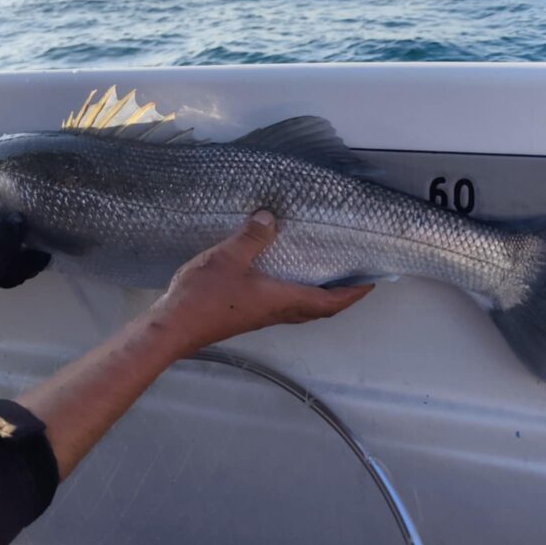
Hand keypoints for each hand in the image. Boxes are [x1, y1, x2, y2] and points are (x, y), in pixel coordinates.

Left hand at [0, 133, 49, 309]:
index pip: (5, 235)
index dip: (21, 225)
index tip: (33, 206)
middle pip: (15, 255)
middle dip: (32, 245)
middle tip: (49, 226)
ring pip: (11, 268)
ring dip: (23, 252)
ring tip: (35, 235)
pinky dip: (6, 258)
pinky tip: (17, 242)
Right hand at [148, 210, 372, 356]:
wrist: (173, 327)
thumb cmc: (204, 297)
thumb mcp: (228, 258)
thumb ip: (251, 236)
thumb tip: (270, 216)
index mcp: (282, 300)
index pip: (329, 302)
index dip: (353, 294)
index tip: (372, 282)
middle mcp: (277, 312)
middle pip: (319, 309)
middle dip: (341, 296)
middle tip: (354, 276)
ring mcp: (261, 316)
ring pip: (301, 309)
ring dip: (319, 296)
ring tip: (327, 274)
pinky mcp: (246, 315)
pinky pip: (282, 305)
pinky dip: (296, 292)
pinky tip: (285, 275)